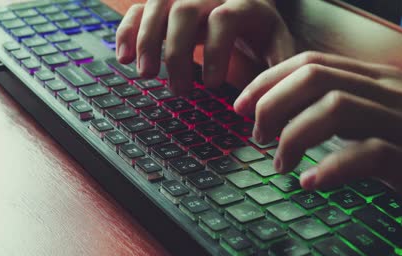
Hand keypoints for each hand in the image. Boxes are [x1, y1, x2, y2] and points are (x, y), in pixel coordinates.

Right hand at [115, 0, 293, 94]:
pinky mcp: (162, 1)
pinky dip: (127, 31)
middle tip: (180, 90)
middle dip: (178, 52)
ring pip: (157, 6)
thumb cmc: (258, 26)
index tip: (211, 85)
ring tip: (146, 74)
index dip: (215, 52)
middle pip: (184, 12)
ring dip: (147, 41)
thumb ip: (278, 65)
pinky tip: (124, 57)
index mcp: (242, 1)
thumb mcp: (276, 41)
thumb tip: (269, 99)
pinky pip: (139, 9)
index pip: (223, 19)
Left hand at [234, 51, 401, 209]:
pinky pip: (369, 154)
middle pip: (314, 78)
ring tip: (280, 162)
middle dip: (272, 103)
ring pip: (335, 108)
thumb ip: (340, 102)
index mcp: (372, 78)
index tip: (241, 103)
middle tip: (255, 134)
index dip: (268, 79)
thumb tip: (288, 113)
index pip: (309, 62)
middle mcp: (385, 91)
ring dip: (294, 135)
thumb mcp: (381, 107)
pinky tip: (311, 182)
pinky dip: (332, 168)